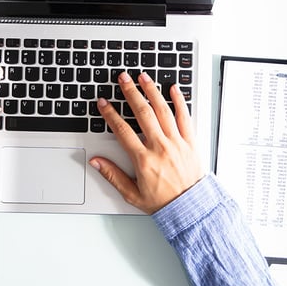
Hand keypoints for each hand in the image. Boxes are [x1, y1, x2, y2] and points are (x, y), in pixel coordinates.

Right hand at [90, 72, 204, 213]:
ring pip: (163, 110)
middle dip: (130, 93)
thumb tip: (95, 162)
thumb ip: (112, 175)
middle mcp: (160, 147)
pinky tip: (173, 88)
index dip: (110, 114)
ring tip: (143, 77)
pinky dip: (179, 101)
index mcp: (144, 160)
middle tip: (123, 78)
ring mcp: (177, 142)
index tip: (103, 103)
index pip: (122, 130)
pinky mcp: (191, 142)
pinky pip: (185, 117)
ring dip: (152, 91)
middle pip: (142, 113)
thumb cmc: (163, 202)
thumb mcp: (132, 194)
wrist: (191, 208)